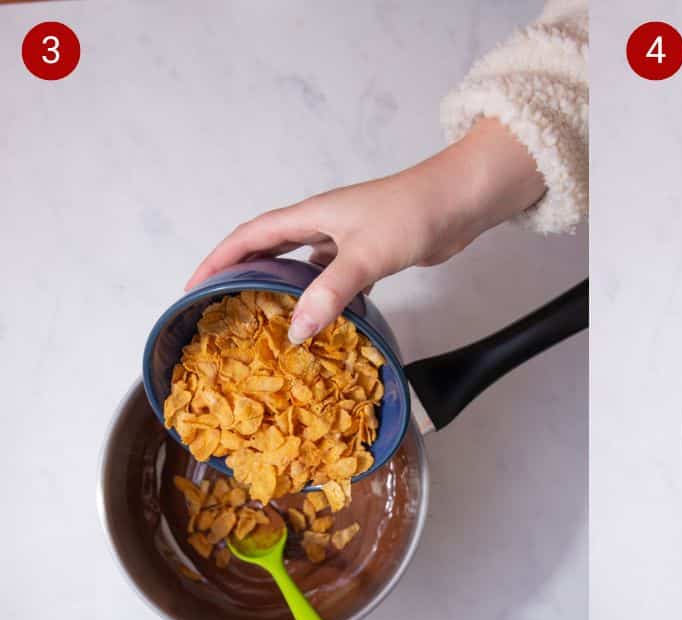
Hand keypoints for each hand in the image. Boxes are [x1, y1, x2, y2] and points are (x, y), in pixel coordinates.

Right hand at [186, 118, 545, 343]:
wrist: (460, 201)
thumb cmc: (412, 214)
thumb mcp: (366, 256)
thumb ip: (330, 292)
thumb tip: (295, 330)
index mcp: (311, 216)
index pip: (250, 235)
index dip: (218, 258)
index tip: (193, 285)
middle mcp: (324, 224)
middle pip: (271, 248)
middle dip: (244, 273)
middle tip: (223, 305)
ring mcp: (348, 238)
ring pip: (304, 265)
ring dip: (287, 288)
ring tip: (268, 319)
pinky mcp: (372, 253)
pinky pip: (336, 277)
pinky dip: (326, 296)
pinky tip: (326, 319)